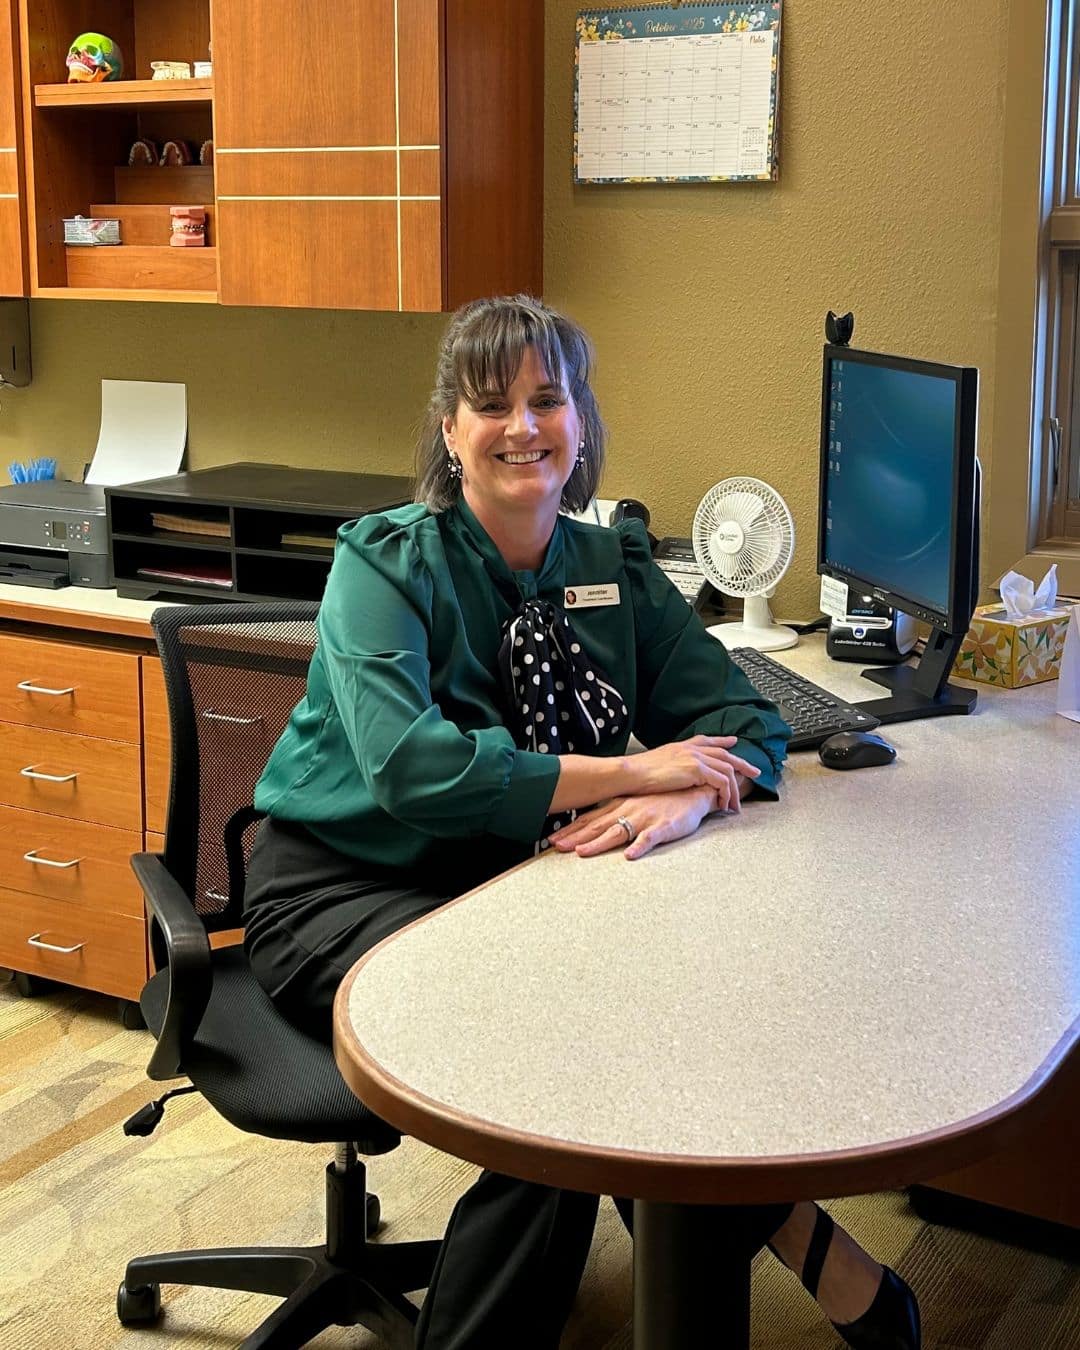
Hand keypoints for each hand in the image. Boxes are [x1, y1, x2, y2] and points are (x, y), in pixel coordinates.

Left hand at [550, 785, 729, 860]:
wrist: (694, 791)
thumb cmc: (663, 798)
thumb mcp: (635, 802)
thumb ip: (616, 813)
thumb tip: (595, 824)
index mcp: (620, 805)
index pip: (590, 819)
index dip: (571, 830)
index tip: (552, 840)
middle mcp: (628, 811)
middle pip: (597, 827)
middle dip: (575, 838)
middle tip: (555, 847)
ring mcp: (645, 819)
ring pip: (617, 833)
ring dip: (598, 843)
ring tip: (582, 853)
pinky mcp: (663, 827)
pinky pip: (649, 839)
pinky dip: (639, 847)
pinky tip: (630, 855)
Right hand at [630, 735, 759, 800]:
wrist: (631, 772)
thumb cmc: (638, 773)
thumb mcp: (657, 763)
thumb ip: (671, 765)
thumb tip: (673, 773)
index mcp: (682, 746)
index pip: (708, 740)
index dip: (723, 741)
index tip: (734, 742)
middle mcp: (692, 749)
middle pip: (725, 754)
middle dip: (742, 763)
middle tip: (755, 772)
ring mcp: (696, 757)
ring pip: (727, 770)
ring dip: (735, 788)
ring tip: (737, 804)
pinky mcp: (697, 769)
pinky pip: (722, 782)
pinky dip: (726, 794)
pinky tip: (724, 804)